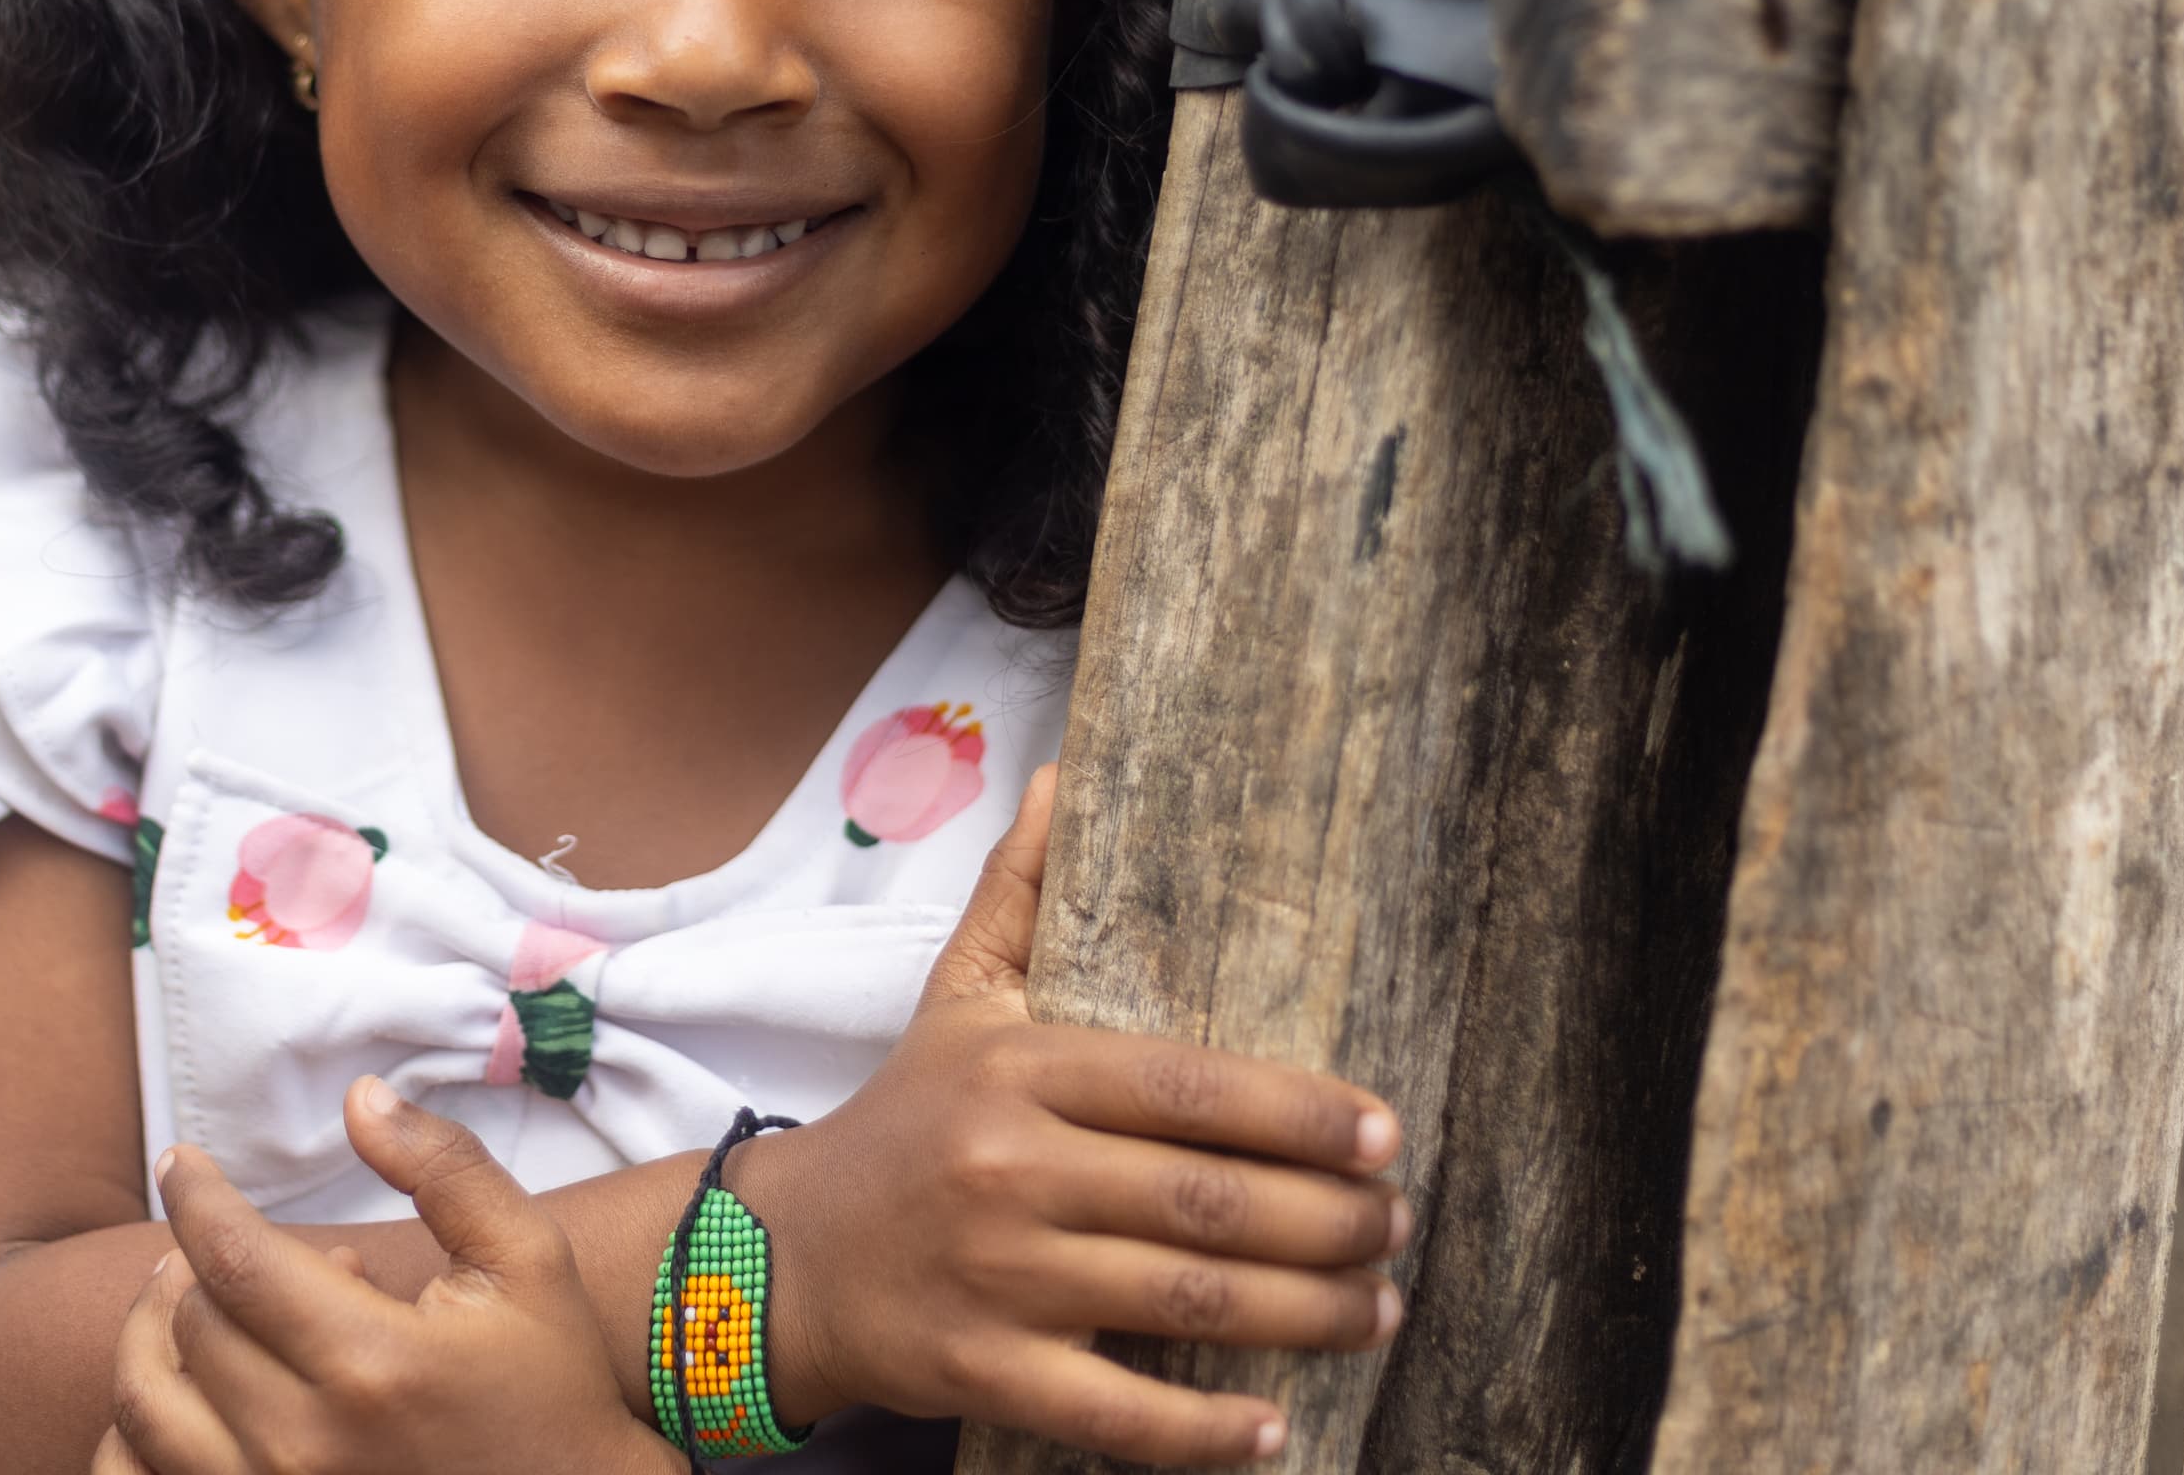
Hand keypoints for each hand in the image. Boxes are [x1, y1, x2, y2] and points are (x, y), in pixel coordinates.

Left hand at [100, 1077, 676, 1474]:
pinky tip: (178, 1394)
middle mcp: (307, 1445)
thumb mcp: (527, 1260)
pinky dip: (132, 1437)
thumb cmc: (550, 1387)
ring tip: (187, 1302)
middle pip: (190, 1327)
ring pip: (147, 1409)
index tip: (185, 1163)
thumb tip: (359, 1097)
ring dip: (150, 1340)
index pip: (235, 1257)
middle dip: (200, 1265)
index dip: (196, 1196)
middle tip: (247, 1250)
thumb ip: (446, 1168)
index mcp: (374, 1363)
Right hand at [746, 766, 1409, 1465]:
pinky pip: (1117, 1411)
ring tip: (1380, 1309)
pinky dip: (1205, 1431)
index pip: (1186, 1086)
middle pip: (1207, 1199)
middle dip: (1330, 1221)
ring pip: (1186, 1299)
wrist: (783, 1256)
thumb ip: (1019, 894)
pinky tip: (1277, 1427)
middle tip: (1400, 1227)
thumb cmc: (901, 1120)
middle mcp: (1011, 1168)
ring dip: (1305, 1314)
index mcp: (1019, 1069)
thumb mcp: (953, 997)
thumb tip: (1063, 775)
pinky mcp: (985, 1370)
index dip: (1299, 1113)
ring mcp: (1000, 1276)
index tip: (1385, 1134)